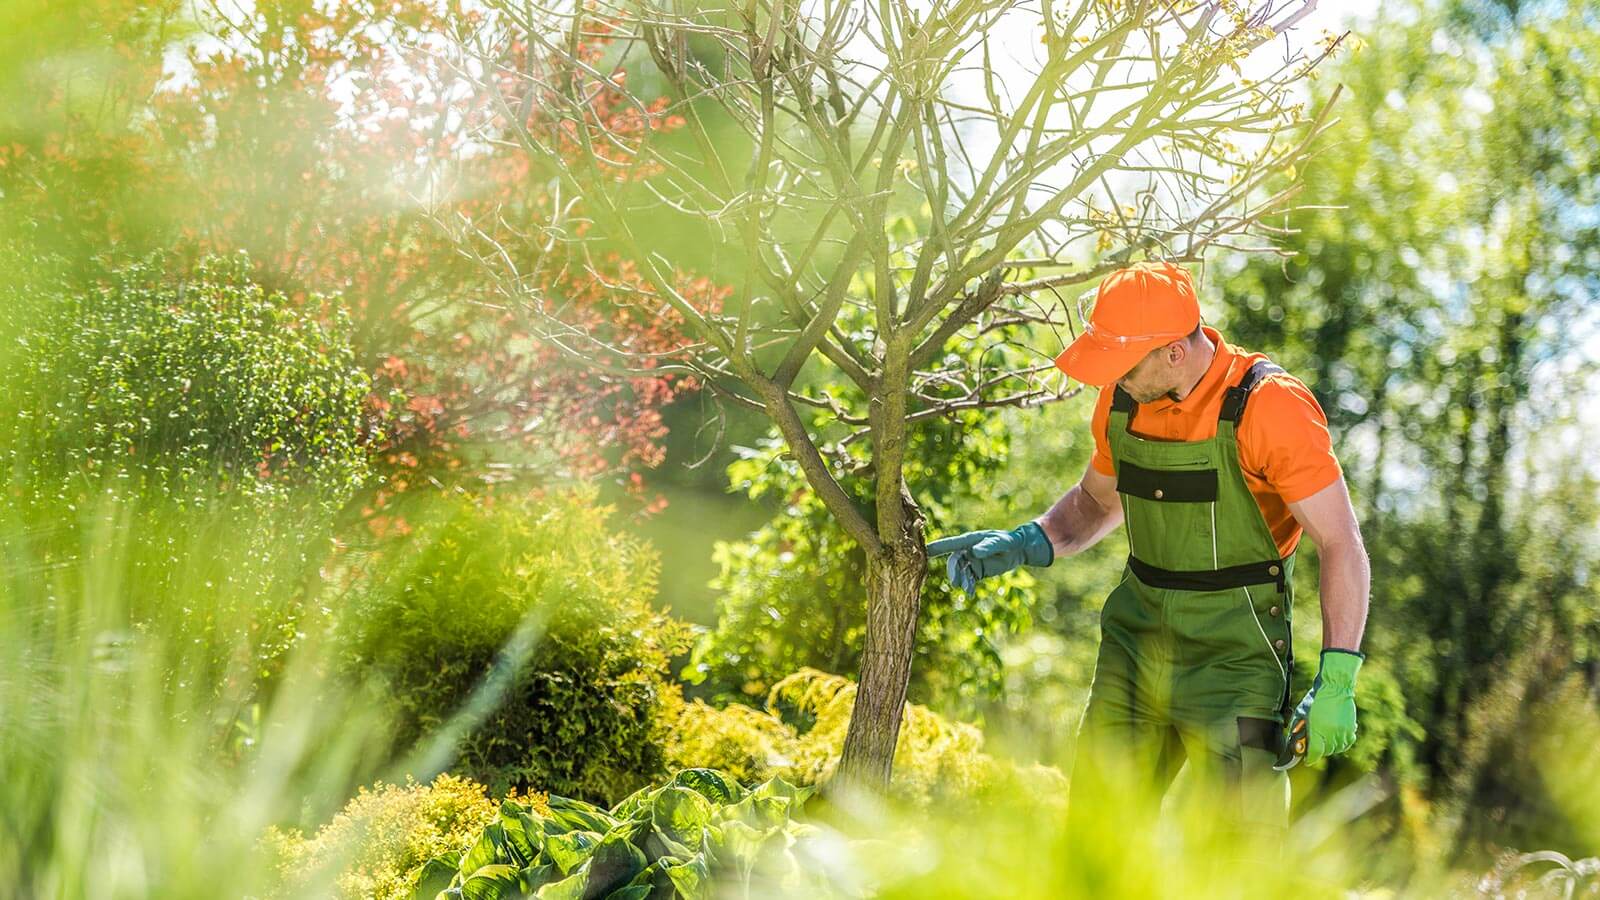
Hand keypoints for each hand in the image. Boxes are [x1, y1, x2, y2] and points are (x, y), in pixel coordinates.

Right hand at [926, 521, 1053, 593]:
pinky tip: (969, 592)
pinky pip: (969, 579)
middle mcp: (967, 551)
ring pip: (961, 572)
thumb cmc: (1009, 540)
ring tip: (965, 588)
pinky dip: (968, 586)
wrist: (1019, 549)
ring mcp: (972, 562)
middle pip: (954, 561)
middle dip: (953, 571)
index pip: (950, 544)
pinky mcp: (978, 571)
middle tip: (955, 582)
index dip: (936, 548)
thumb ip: (988, 546)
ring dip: (961, 580)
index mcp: (970, 540)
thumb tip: (974, 552)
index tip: (923, 552)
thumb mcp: (1000, 542)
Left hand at [1285, 648, 1363, 765]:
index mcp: (1317, 730)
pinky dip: (1341, 743)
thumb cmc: (1315, 699)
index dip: (1309, 758)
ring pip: (1336, 749)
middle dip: (1317, 751)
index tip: (1307, 760)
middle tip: (1312, 745)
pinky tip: (1335, 737)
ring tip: (1323, 739)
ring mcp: (1343, 731)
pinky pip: (1347, 743)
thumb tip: (1296, 744)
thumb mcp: (1301, 713)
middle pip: (1325, 752)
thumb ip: (1298, 730)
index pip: (1314, 753)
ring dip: (1329, 748)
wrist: (1335, 687)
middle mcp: (1332, 733)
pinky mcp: (1351, 728)